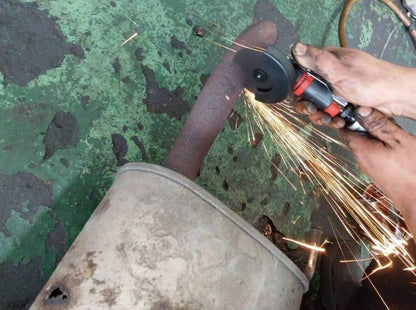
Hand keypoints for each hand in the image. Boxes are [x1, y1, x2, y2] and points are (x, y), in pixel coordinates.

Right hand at [291, 43, 415, 126]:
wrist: (395, 98)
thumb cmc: (374, 81)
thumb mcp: (340, 70)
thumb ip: (317, 60)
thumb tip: (297, 48)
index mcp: (328, 61)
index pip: (302, 71)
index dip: (298, 86)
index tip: (302, 95)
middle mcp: (331, 74)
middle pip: (307, 92)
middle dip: (309, 105)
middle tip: (315, 111)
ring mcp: (336, 89)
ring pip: (318, 104)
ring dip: (321, 115)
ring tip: (330, 119)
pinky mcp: (342, 101)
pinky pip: (330, 112)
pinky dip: (332, 119)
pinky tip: (338, 120)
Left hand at [340, 107, 415, 225]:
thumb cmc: (412, 172)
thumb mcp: (398, 140)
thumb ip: (379, 125)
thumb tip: (362, 110)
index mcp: (361, 149)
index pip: (345, 129)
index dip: (351, 117)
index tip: (361, 109)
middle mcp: (361, 160)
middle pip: (357, 136)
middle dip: (369, 127)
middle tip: (387, 122)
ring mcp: (369, 169)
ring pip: (367, 146)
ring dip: (378, 138)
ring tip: (396, 136)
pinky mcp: (378, 174)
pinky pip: (375, 156)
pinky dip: (383, 148)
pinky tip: (397, 149)